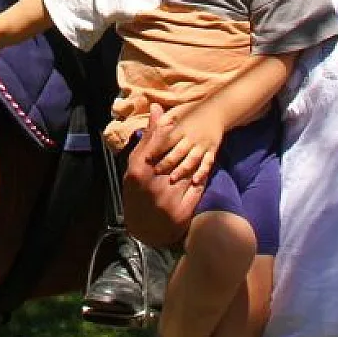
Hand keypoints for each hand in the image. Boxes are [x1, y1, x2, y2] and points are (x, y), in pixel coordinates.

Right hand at [122, 104, 202, 247]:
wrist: (142, 229)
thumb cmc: (136, 192)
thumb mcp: (135, 165)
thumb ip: (148, 138)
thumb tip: (157, 108)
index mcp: (138, 173)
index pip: (157, 144)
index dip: (168, 132)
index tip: (177, 121)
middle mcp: (153, 186)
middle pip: (175, 158)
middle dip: (185, 146)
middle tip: (194, 135)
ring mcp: (169, 201)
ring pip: (188, 173)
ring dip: (195, 162)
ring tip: (201, 151)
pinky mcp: (182, 213)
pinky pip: (197, 190)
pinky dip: (201, 179)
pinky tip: (202, 172)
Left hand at [156, 102, 223, 185]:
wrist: (216, 110)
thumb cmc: (191, 111)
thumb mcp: (176, 111)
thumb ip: (163, 119)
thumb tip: (150, 122)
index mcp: (181, 128)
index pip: (166, 140)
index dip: (156, 149)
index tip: (147, 158)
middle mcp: (192, 137)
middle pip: (178, 152)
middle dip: (166, 162)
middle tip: (156, 171)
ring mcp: (203, 145)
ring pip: (192, 159)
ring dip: (182, 169)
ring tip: (172, 178)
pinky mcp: (212, 150)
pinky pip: (207, 163)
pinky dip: (202, 172)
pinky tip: (195, 181)